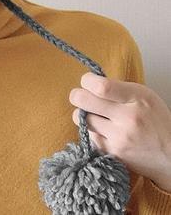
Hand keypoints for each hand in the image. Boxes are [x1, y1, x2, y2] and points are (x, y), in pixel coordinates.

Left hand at [69, 72, 170, 189]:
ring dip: (84, 115)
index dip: (87, 80)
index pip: (101, 86)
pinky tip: (103, 131)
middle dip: (78, 95)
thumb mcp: (144, 96)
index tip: (87, 81)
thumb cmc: (156, 120)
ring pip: (81, 118)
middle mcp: (127, 118)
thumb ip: (118, 88)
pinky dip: (92, 131)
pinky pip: (88, 136)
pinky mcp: (112, 153)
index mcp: (137, 98)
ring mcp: (119, 138)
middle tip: (83, 97)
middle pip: (82, 100)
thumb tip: (89, 83)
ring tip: (97, 115)